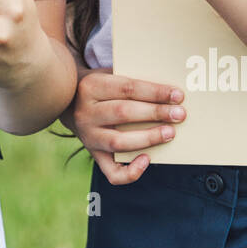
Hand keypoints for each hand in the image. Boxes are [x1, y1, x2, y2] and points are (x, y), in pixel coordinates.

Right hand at [71, 69, 185, 184]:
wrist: (67, 101)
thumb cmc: (100, 87)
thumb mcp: (108, 75)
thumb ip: (131, 81)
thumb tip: (168, 92)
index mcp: (91, 87)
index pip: (127, 88)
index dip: (154, 92)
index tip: (177, 95)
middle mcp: (86, 113)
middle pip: (123, 113)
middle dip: (155, 113)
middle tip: (180, 114)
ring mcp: (88, 137)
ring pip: (118, 142)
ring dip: (148, 138)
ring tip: (170, 133)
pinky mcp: (94, 155)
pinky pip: (112, 172)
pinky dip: (131, 171)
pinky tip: (148, 160)